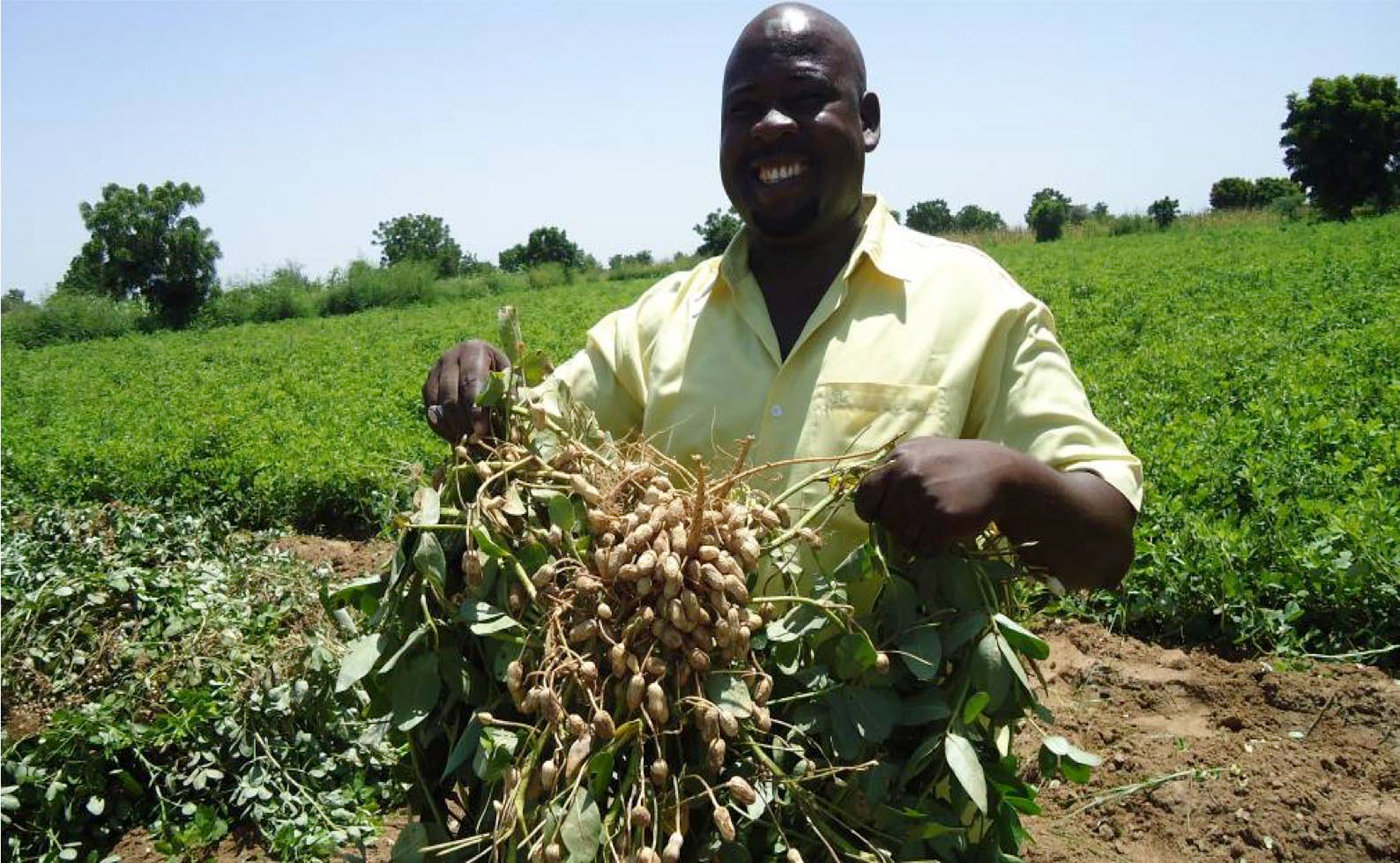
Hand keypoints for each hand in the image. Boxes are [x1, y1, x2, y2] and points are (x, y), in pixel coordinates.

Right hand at [421, 340, 510, 443]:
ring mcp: (434, 371)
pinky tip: (454, 436)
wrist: (474, 355)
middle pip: (450, 395)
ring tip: (466, 440)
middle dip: (462, 420)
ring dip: (451, 425)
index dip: (475, 408)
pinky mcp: (426, 385)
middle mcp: (449, 358)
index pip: (470, 382)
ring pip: (437, 404)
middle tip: (474, 439)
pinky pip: (430, 409)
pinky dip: (441, 426)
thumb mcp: (505, 372)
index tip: (481, 429)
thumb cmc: (495, 367)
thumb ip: (507, 390)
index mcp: (472, 350)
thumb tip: (508, 417)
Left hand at [853, 437, 1015, 553]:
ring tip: (935, 526)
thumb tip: (870, 504)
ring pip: (902, 537)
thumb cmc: (958, 464)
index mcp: (899, 458)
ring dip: (916, 538)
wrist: (1001, 474)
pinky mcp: (943, 520)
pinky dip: (932, 547)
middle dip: (899, 525)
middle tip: (920, 520)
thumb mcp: (923, 453)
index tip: (877, 516)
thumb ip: (895, 471)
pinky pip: (923, 548)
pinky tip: (945, 534)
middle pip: (885, 520)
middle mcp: (908, 476)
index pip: (865, 493)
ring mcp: (924, 498)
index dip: (870, 509)